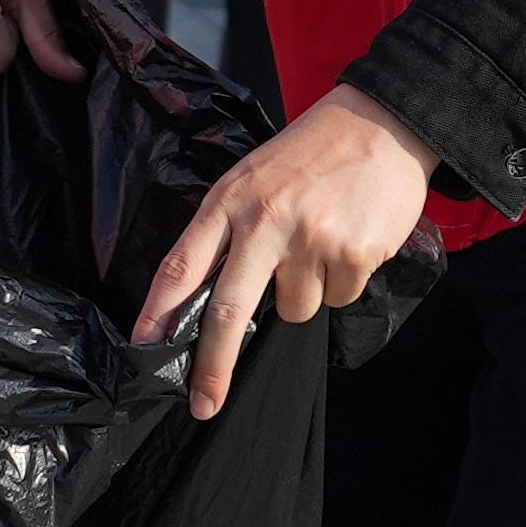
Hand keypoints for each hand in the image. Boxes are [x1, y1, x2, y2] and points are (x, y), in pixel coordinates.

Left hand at [134, 87, 431, 421]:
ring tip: (320, 241)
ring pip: (294, 310)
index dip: (157, 314)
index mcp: (229, 202)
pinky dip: (342, 281)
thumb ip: (227, 232)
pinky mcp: (353, 254)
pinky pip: (339, 298)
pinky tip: (349, 240)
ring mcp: (310, 240)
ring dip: (304, 292)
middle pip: (227, 311)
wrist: (381, 123)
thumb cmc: (308, 155)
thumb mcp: (251, 179)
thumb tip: (206, 302)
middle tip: (202, 403)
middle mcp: (264, 222)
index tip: (144, 352)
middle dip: (213, 366)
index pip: (181, 266)